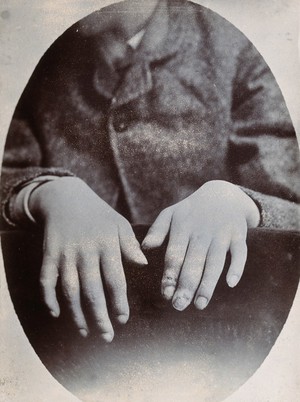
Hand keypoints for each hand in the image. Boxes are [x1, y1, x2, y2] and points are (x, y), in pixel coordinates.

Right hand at [29, 177, 146, 341]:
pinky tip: (56, 314)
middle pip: (92, 291)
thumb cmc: (99, 215)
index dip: (118, 303)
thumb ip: (130, 245)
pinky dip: (49, 298)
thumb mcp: (119, 224)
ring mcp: (65, 253)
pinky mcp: (49, 254)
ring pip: (70, 290)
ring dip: (76, 314)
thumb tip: (144, 265)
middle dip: (100, 317)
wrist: (67, 198)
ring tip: (85, 331)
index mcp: (106, 244)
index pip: (115, 280)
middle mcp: (85, 251)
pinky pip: (46, 280)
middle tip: (106, 337)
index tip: (123, 320)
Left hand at [142, 180, 259, 310]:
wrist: (222, 194)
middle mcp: (202, 232)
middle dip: (186, 285)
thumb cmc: (191, 210)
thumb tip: (144, 248)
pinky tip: (231, 284)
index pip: (175, 254)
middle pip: (193, 262)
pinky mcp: (239, 235)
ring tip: (200, 304)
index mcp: (183, 227)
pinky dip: (237, 267)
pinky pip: (240, 252)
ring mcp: (221, 233)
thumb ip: (157, 230)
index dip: (170, 275)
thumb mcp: (171, 213)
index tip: (166, 294)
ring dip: (208, 283)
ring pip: (215, 261)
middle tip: (179, 306)